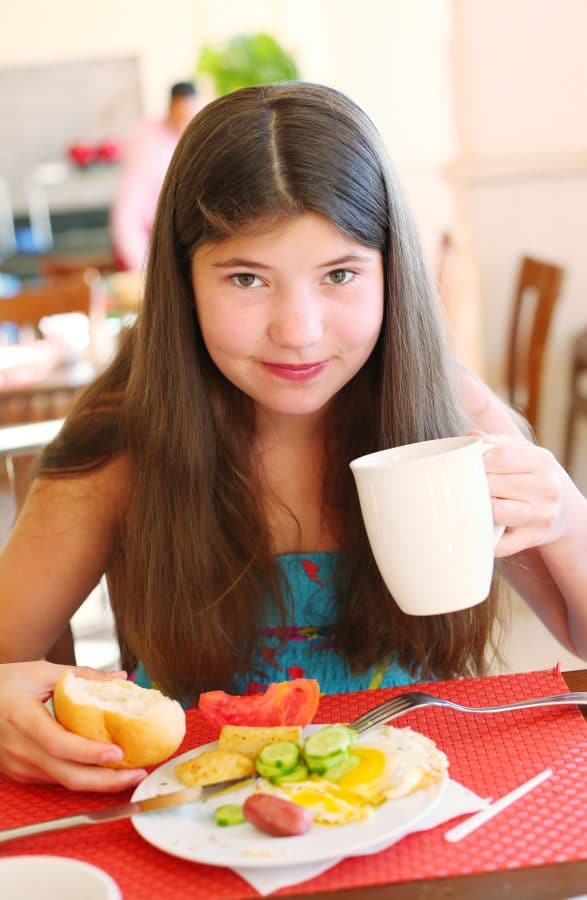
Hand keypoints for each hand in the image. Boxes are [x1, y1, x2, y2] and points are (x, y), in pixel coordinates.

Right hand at [0, 661, 146, 790]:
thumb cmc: (5, 683)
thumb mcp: (41, 671)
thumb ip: (82, 675)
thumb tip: (121, 677)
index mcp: (23, 720)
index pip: (59, 744)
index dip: (89, 753)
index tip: (118, 752)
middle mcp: (21, 750)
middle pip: (67, 776)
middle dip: (106, 781)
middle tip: (138, 774)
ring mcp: (20, 766)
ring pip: (64, 782)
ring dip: (99, 782)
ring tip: (131, 773)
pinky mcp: (23, 773)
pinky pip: (57, 779)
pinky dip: (84, 777)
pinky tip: (106, 771)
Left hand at [472, 431, 569, 557]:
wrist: (562, 508)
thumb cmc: (531, 475)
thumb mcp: (521, 451)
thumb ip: (495, 442)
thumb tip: (472, 437)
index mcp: (542, 461)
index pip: (499, 456)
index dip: (478, 460)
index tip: (468, 464)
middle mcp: (546, 489)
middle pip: (492, 484)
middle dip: (474, 484)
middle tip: (465, 485)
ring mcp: (541, 516)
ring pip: (494, 512)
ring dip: (478, 507)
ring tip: (473, 501)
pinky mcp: (532, 539)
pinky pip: (498, 542)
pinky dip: (484, 537)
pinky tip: (480, 525)